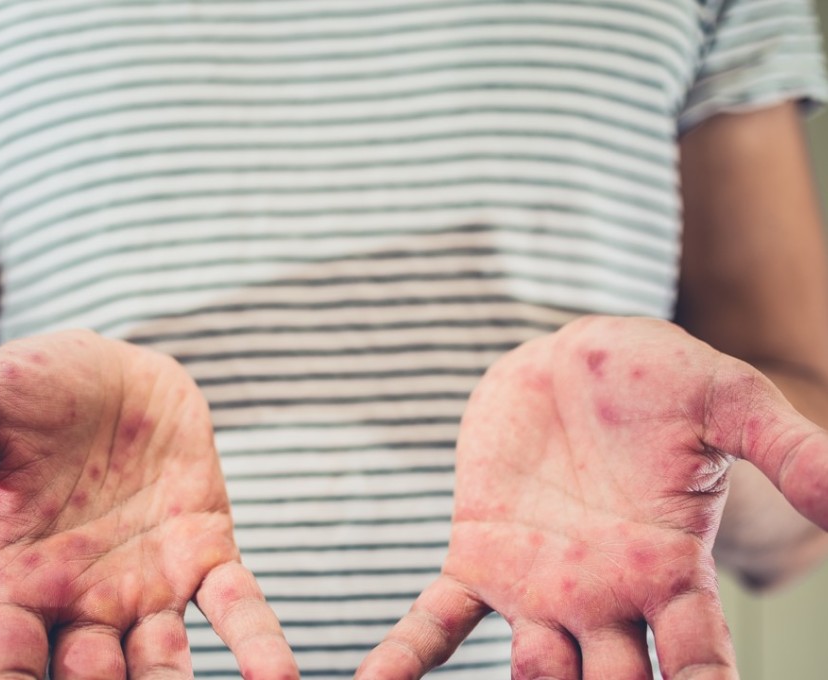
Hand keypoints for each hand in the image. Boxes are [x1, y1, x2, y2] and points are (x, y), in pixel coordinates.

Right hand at [0, 330, 296, 679]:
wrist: (102, 365)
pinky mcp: (205, 549)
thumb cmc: (22, 394)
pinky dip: (256, 643)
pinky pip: (234, 605)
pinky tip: (275, 678)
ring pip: (164, 662)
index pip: (11, 663)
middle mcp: (84, 600)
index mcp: (19, 582)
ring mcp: (149, 582)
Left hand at [357, 316, 827, 679]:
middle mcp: (606, 598)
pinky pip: (439, 619)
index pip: (700, 668)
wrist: (569, 352)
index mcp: (672, 573)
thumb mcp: (726, 403)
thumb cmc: (656, 378)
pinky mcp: (478, 553)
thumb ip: (789, 451)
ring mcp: (539, 585)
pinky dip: (408, 656)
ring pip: (533, 677)